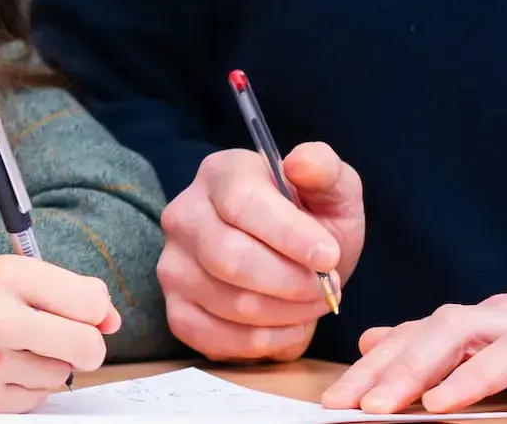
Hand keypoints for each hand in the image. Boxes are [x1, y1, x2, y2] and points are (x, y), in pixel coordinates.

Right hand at [0, 257, 121, 411]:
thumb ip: (59, 290)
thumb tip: (110, 319)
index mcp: (5, 275)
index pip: (89, 300)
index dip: (97, 311)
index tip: (87, 314)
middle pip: (86, 346)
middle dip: (87, 346)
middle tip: (68, 340)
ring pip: (60, 375)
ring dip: (50, 365)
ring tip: (14, 349)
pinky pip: (34, 400)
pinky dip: (27, 387)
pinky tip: (0, 369)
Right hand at [159, 143, 363, 361]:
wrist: (293, 260)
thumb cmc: (312, 220)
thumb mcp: (332, 190)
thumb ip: (325, 170)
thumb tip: (302, 163)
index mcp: (221, 173)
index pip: (242, 203)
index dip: (288, 235)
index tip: (329, 257)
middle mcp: (184, 215)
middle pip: (230, 258)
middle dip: (291, 282)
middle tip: (328, 287)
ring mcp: (174, 265)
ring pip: (230, 303)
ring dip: (286, 313)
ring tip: (314, 303)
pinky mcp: (176, 311)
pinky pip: (217, 338)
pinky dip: (265, 342)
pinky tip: (290, 327)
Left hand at [321, 261, 506, 417]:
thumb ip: (446, 339)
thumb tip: (376, 339)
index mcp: (501, 317)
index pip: (429, 331)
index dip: (383, 363)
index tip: (338, 398)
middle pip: (462, 331)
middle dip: (411, 368)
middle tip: (369, 406)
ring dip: (477, 376)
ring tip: (438, 406)